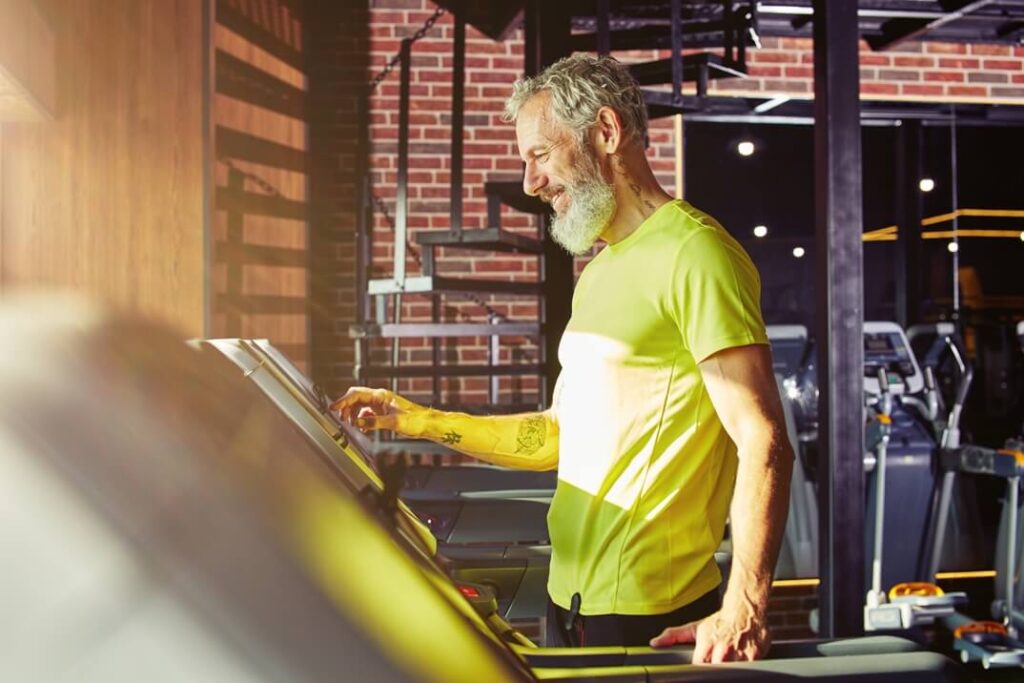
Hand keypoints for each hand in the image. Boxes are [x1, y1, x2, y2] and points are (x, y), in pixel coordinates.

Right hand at [330, 387, 427, 436]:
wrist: (426, 424)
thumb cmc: (415, 420)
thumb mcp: (393, 423)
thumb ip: (374, 422)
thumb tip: (357, 423)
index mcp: (381, 395)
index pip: (356, 394)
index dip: (343, 400)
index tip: (333, 407)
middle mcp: (379, 398)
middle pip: (356, 398)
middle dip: (346, 407)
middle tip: (342, 419)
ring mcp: (381, 404)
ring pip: (360, 405)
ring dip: (353, 414)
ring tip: (352, 424)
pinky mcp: (383, 412)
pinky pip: (367, 412)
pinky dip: (362, 419)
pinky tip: (363, 426)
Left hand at [649, 606, 769, 662]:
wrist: (745, 609)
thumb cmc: (719, 622)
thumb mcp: (695, 628)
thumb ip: (673, 636)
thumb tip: (655, 643)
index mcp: (705, 644)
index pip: (698, 667)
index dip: (698, 672)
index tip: (698, 672)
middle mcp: (722, 650)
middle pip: (716, 671)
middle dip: (715, 671)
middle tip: (715, 665)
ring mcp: (739, 654)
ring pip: (732, 672)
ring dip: (729, 669)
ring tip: (727, 663)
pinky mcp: (755, 657)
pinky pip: (749, 670)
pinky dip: (744, 669)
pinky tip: (740, 664)